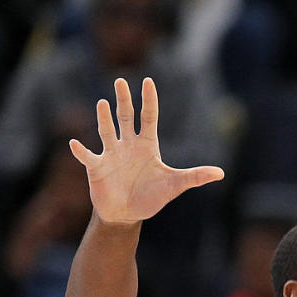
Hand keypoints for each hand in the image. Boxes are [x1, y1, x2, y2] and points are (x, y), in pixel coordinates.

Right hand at [69, 77, 222, 225]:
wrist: (127, 214)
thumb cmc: (150, 197)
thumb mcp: (175, 185)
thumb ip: (195, 177)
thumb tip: (221, 173)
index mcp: (147, 145)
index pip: (148, 117)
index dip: (149, 100)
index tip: (148, 81)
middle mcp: (128, 145)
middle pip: (125, 117)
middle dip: (124, 100)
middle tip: (120, 81)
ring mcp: (111, 154)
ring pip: (107, 131)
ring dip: (104, 119)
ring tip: (102, 103)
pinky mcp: (97, 167)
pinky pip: (87, 156)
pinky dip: (81, 151)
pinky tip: (75, 143)